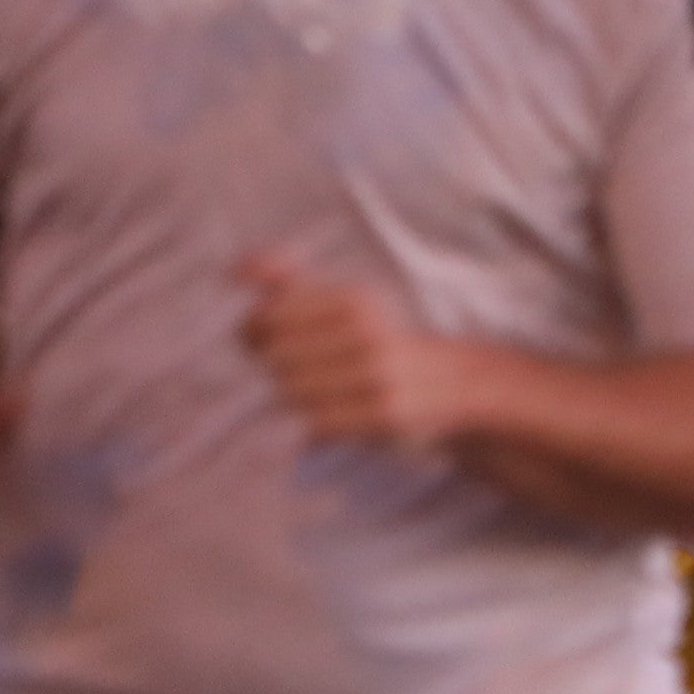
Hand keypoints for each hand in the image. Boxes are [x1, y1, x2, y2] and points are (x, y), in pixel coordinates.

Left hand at [238, 255, 477, 451]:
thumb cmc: (382, 344)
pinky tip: (336, 414)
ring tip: (320, 393)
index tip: (264, 341)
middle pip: (275, 358)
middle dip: (275, 369)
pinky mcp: (384, 415)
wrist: (456, 385)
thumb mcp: (344, 302)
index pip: (266, 319)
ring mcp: (377, 376)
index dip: (252, 333)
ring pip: (293, 393)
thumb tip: (237, 268)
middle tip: (297, 372)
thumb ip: (288, 281)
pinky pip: (318, 425)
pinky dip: (317, 425)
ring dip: (297, 399)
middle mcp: (366, 333)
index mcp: (354, 300)